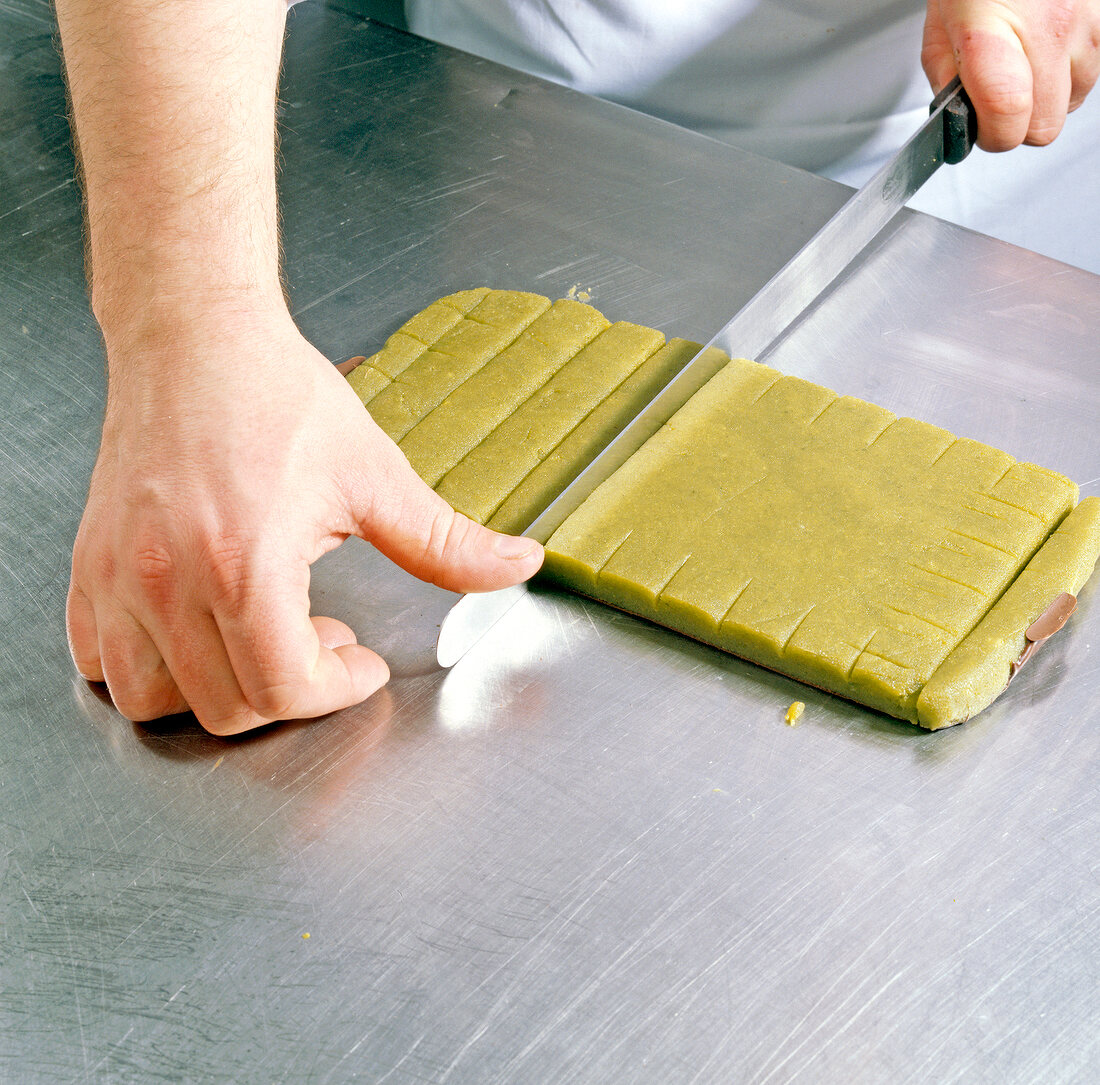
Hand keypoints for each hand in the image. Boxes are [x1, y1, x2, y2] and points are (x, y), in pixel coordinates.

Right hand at [67, 303, 543, 734]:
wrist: (195, 339)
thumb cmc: (276, 396)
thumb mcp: (375, 474)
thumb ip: (446, 541)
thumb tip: (519, 565)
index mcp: (244, 563)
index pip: (284, 690)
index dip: (337, 692)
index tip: (360, 664)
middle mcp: (166, 581)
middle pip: (228, 709)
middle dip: (292, 692)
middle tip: (324, 642)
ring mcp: (116, 578)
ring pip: (154, 702)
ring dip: (220, 691)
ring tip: (261, 636)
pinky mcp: (90, 568)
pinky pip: (99, 664)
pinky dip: (152, 669)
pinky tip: (199, 629)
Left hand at [922, 0, 1099, 149]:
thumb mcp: (940, 26)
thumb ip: (946, 81)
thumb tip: (959, 124)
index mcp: (992, 33)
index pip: (1007, 115)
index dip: (994, 136)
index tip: (981, 130)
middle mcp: (1047, 28)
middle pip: (1044, 125)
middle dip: (1019, 125)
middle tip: (999, 103)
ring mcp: (1084, 21)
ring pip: (1073, 101)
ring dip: (1048, 97)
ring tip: (1025, 67)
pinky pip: (1094, 71)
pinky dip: (1070, 73)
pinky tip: (1048, 51)